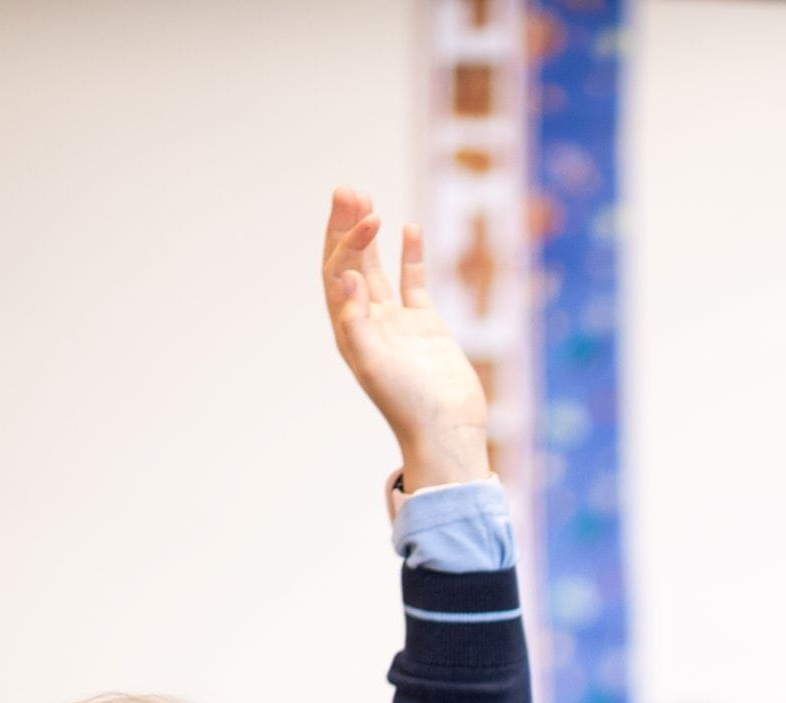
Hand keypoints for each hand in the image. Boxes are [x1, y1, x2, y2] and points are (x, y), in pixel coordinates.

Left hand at [322, 187, 490, 489]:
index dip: (344, 241)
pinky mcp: (426, 326)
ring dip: (370, 235)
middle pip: (350, 264)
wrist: (448, 429)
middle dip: (346, 226)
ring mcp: (397, 323)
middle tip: (348, 189)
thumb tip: (345, 273)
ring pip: (377, 268)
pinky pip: (413, 283)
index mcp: (348, 331)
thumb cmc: (409, 405)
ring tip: (366, 199)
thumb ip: (356, 319)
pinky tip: (409, 229)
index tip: (362, 216)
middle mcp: (368, 322)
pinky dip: (410, 256)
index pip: (336, 274)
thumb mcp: (374, 365)